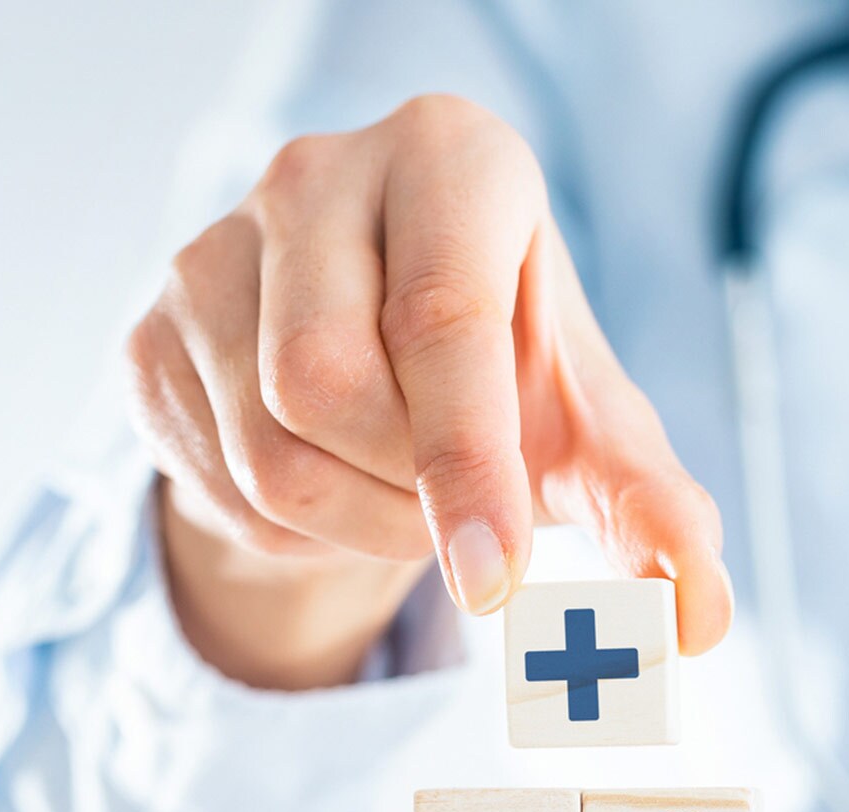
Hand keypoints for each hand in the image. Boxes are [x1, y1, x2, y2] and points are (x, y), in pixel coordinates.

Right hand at [126, 95, 733, 689]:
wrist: (381, 358)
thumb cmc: (505, 372)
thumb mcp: (588, 425)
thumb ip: (653, 508)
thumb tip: (698, 617)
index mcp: (448, 157)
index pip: (440, 316)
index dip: (467, 461)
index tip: (497, 578)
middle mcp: (316, 174)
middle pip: (324, 385)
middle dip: (401, 491)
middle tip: (463, 514)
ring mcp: (212, 249)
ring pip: (263, 446)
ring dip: (351, 524)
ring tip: (400, 498)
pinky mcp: (150, 331)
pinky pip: (211, 481)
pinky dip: (287, 531)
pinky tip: (331, 489)